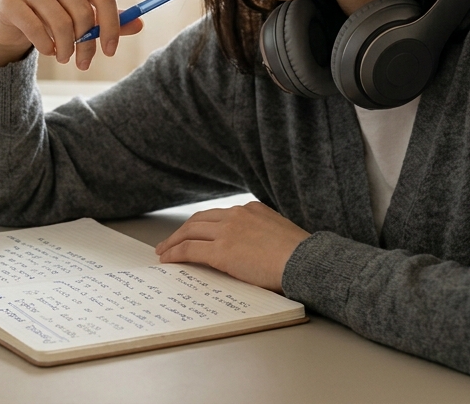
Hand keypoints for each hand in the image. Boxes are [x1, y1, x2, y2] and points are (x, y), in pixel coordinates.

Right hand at [0, 0, 143, 69]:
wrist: (10, 21)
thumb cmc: (51, 17)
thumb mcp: (82, 19)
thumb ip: (109, 21)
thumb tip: (141, 24)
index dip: (111, 26)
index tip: (110, 52)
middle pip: (83, 12)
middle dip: (87, 44)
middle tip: (84, 63)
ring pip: (61, 23)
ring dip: (67, 48)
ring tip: (65, 57)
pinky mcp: (11, 1)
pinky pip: (37, 30)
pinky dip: (47, 47)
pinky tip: (49, 51)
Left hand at [154, 201, 310, 292]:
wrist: (305, 261)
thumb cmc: (301, 256)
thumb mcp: (281, 233)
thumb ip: (263, 234)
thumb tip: (253, 249)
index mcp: (252, 209)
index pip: (218, 215)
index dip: (202, 224)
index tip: (193, 232)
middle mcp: (236, 215)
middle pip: (199, 219)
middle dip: (182, 231)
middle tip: (169, 241)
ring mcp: (227, 231)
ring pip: (189, 232)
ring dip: (173, 241)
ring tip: (163, 251)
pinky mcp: (221, 251)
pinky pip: (189, 250)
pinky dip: (175, 253)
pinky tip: (167, 259)